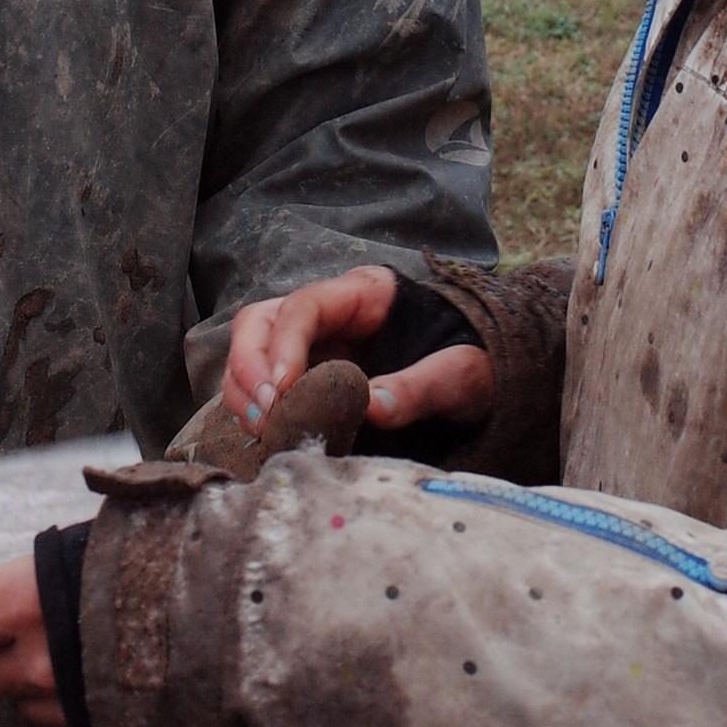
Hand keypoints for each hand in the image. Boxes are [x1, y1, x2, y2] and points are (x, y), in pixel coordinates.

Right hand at [223, 266, 494, 444]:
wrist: (480, 379)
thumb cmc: (473, 365)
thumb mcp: (463, 373)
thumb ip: (422, 385)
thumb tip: (374, 406)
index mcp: (365, 293)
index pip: (304, 305)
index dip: (284, 346)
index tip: (281, 391)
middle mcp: (329, 312)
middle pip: (262, 321)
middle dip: (251, 365)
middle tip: (265, 413)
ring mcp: (313, 342)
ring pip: (253, 350)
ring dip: (245, 389)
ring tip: (264, 428)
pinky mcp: (306, 374)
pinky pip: (262, 382)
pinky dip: (254, 405)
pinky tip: (269, 432)